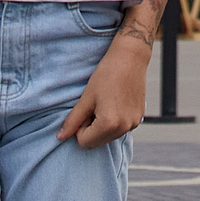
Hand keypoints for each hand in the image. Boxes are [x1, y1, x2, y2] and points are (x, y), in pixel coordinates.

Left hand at [57, 30, 151, 147]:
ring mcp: (133, 124)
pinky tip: (115, 102)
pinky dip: (114, 121)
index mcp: (109, 124)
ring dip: (102, 125)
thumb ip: (73, 120)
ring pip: (108, 136)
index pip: (85, 142)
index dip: (80, 128)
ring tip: (105, 103)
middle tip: (94, 107)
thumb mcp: (86, 98)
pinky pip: (120, 128)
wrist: (131, 58)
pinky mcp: (139, 118)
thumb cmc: (107, 74)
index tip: (84, 111)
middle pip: (97, 142)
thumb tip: (60, 137)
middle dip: (91, 129)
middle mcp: (123, 128)